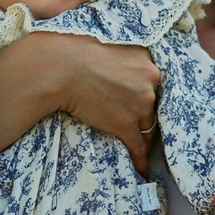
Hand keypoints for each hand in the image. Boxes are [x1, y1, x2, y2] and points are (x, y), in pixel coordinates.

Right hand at [0, 32, 160, 172]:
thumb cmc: (76, 51)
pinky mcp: (125, 124)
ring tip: (138, 145)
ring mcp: (139, 105)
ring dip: (141, 134)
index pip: (154, 83)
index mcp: (148, 61)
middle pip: (153, 105)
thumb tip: (121, 65)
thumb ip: (125, 56)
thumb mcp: (110, 44)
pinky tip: (141, 169)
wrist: (60, 67)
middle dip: (144, 113)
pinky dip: (140, 159)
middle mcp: (150, 82)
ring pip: (147, 126)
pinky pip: (138, 146)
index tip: (140, 99)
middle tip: (134, 119)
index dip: (147, 93)